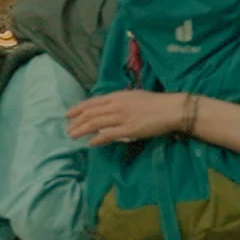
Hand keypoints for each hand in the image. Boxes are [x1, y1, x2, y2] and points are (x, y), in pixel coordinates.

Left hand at [68, 90, 196, 144]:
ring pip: (96, 123)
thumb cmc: (155, 103)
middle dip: (77, 121)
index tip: (69, 114)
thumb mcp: (133, 96)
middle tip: (68, 129)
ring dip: (82, 130)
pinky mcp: (128, 130)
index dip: (79, 108)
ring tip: (73, 135)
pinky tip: (91, 143)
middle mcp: (116, 105)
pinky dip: (98, 139)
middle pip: (91, 113)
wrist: (170, 109)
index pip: (93, 102)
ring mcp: (121, 117)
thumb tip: (108, 108)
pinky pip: (108, 135)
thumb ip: (119, 101)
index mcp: (118, 96)